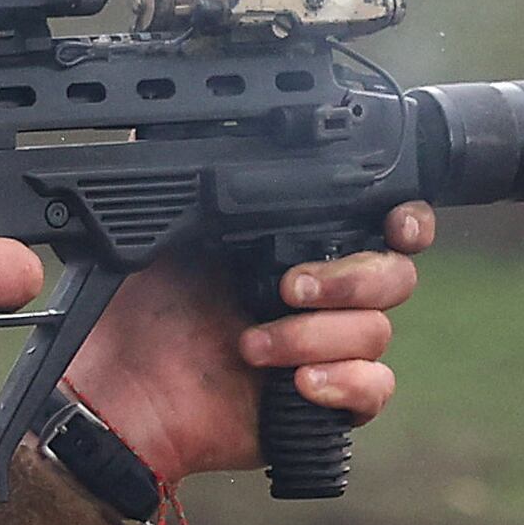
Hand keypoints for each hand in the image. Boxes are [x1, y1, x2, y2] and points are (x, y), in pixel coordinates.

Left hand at [64, 204, 434, 491]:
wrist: (118, 396)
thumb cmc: (136, 317)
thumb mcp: (168, 233)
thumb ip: (205, 185)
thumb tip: (212, 121)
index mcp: (297, 248)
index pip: (382, 225)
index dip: (405, 220)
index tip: (395, 224)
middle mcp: (321, 296)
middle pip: (394, 275)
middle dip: (351, 277)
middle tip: (288, 287)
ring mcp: (324, 349)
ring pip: (377, 332)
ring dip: (317, 335)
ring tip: (253, 346)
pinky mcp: (323, 403)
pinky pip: (373, 390)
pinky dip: (345, 383)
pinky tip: (299, 383)